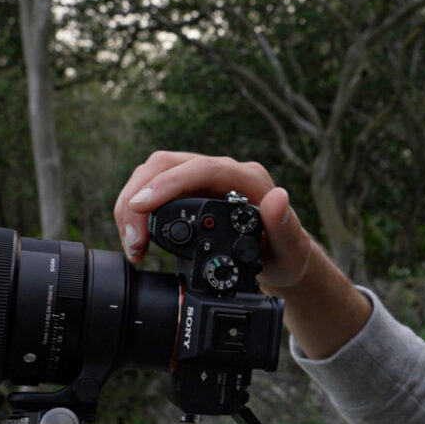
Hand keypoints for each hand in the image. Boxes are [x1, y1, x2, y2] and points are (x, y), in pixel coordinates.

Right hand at [112, 151, 370, 358]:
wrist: (279, 258)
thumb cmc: (285, 253)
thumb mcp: (291, 248)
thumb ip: (286, 226)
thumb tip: (278, 198)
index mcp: (245, 179)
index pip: (201, 168)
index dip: (168, 183)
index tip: (142, 206)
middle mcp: (221, 172)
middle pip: (167, 165)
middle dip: (139, 197)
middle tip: (133, 238)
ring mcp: (202, 179)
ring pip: (154, 173)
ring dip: (133, 204)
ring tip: (133, 242)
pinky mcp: (188, 190)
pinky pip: (154, 187)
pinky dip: (138, 209)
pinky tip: (136, 235)